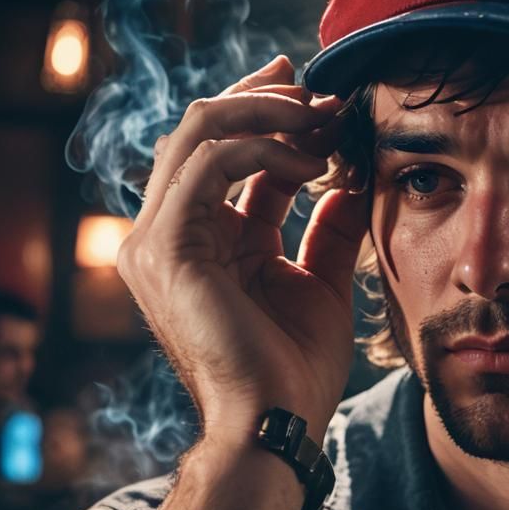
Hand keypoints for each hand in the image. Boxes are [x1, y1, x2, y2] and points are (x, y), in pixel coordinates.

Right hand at [117, 56, 368, 442]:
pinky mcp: (165, 247)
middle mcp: (174, 232)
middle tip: (318, 88)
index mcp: (208, 241)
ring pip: (198, 132)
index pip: (229, 156)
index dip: (275, 122)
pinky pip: (206, 164)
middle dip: (265, 100)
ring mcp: (159, 239)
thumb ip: (329, 230)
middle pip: (204, 131)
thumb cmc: (298, 367)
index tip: (326, 104)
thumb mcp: (322, 283)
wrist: (279, 420)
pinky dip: (261, 149)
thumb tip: (350, 180)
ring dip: (265, 113)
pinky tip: (309, 163)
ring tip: (321, 117)